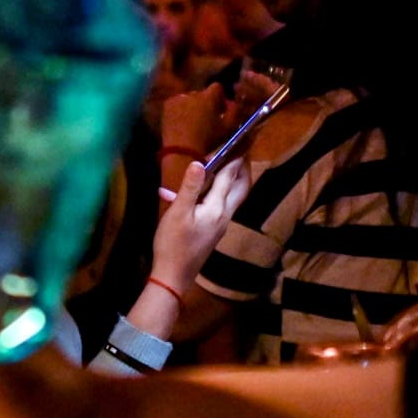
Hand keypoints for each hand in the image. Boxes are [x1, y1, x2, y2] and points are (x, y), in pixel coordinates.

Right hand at [149, 157, 251, 285]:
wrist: (174, 276)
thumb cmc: (174, 243)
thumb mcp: (178, 213)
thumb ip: (190, 187)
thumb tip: (199, 163)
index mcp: (217, 208)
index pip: (229, 177)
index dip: (233, 158)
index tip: (238, 141)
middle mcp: (224, 215)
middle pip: (240, 188)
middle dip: (243, 169)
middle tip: (243, 151)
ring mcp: (220, 224)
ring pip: (234, 197)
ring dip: (235, 180)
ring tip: (232, 165)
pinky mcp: (213, 231)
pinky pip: (223, 205)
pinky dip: (222, 191)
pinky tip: (205, 189)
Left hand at [160, 82, 225, 155]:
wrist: (182, 150)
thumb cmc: (208, 140)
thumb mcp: (227, 128)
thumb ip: (233, 111)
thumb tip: (231, 103)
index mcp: (209, 97)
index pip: (217, 87)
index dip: (219, 97)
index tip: (220, 108)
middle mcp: (193, 94)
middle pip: (202, 94)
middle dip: (205, 102)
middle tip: (205, 117)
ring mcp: (179, 98)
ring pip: (188, 98)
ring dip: (192, 105)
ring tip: (191, 121)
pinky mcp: (168, 104)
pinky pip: (177, 103)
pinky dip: (179, 109)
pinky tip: (181, 121)